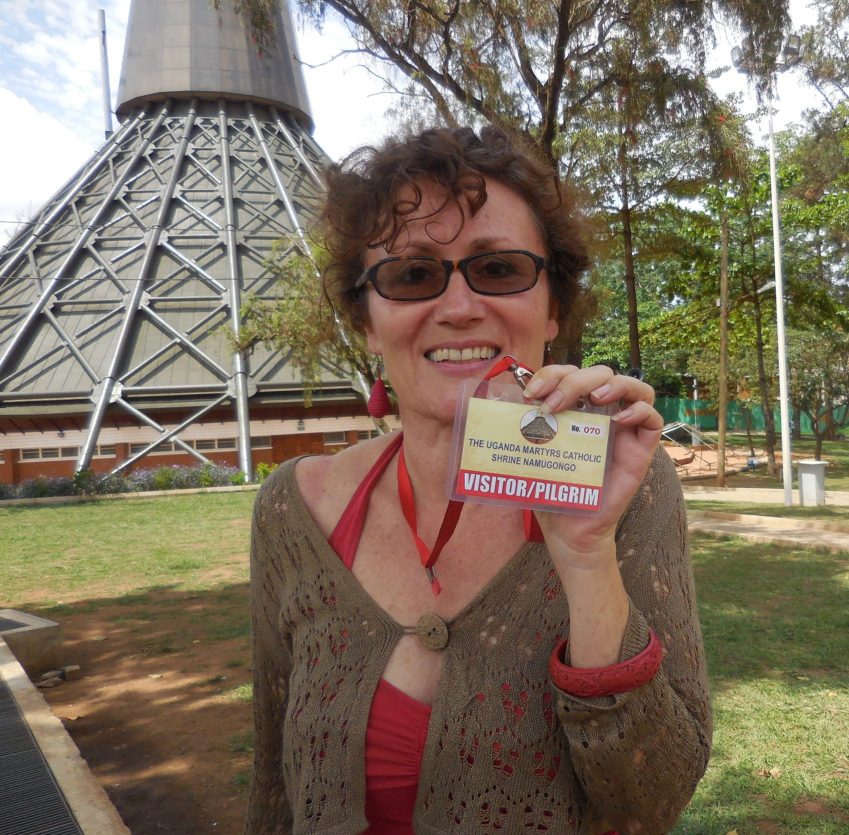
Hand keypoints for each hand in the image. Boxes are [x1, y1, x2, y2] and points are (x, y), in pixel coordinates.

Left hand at [521, 364, 663, 564]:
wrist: (567, 528)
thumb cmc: (550, 487)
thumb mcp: (533, 450)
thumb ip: (525, 425)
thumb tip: (506, 399)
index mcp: (575, 408)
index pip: (570, 373)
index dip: (552, 374)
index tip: (530, 394)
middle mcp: (602, 413)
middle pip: (601, 374)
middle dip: (575, 381)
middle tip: (552, 405)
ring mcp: (624, 429)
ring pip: (635, 387)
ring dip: (615, 384)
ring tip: (596, 398)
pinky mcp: (641, 450)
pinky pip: (653, 419)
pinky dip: (639, 411)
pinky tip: (618, 421)